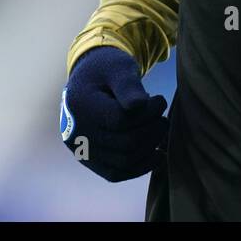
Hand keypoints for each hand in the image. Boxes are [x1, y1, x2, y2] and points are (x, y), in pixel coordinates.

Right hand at [60, 46, 168, 181]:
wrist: (90, 81)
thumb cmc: (107, 70)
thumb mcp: (118, 67)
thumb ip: (128, 84)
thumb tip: (139, 105)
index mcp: (80, 106)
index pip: (120, 120)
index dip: (148, 113)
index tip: (160, 101)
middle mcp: (76, 133)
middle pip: (125, 143)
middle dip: (152, 131)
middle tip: (163, 118)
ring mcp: (81, 150)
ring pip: (123, 162)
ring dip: (149, 149)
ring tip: (159, 130)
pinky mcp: (89, 161)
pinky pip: (116, 173)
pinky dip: (139, 168)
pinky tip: (156, 155)